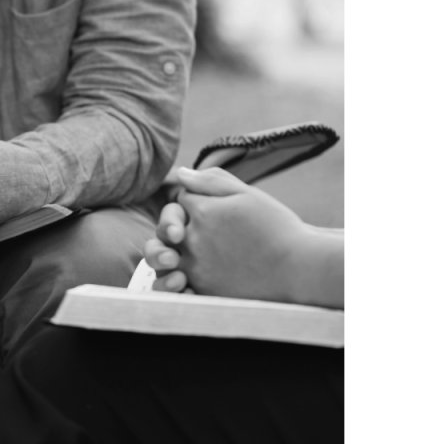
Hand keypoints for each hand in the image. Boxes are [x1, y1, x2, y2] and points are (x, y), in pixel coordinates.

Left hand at [149, 167, 313, 301]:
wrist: (300, 269)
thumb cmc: (278, 228)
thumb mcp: (248, 195)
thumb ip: (212, 181)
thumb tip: (181, 174)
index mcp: (202, 211)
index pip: (181, 199)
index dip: (193, 200)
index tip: (210, 207)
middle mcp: (193, 239)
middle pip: (165, 228)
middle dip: (173, 226)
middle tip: (193, 232)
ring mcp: (195, 267)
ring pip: (163, 257)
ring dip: (169, 254)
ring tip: (187, 255)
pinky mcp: (202, 290)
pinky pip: (175, 283)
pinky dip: (176, 279)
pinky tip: (191, 276)